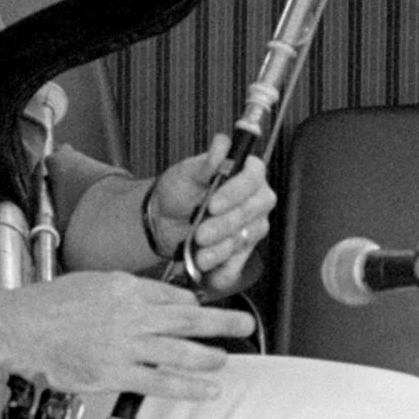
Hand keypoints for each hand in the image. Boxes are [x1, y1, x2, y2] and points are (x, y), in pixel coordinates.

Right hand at [0, 270, 253, 396]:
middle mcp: (131, 315)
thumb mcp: (93, 281)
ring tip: (227, 358)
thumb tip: (159, 297)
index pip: (172, 297)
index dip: (193, 307)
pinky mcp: (115, 374)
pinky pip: (161, 383)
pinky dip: (189, 387)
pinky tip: (209, 389)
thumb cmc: (49, 305)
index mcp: (126, 288)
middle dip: (222, 323)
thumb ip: (127, 289)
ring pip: (180, 352)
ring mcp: (125, 346)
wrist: (20, 328)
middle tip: (245, 324)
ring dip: (210, 356)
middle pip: (188, 321)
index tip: (205, 314)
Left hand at [147, 143, 275, 295]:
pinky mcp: (242, 250)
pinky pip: (239, 264)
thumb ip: (206, 162)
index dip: (235, 192)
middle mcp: (254, 199)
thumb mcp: (186, 172)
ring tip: (200, 255)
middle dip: (224, 226)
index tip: (213, 203)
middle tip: (200, 233)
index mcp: (246, 174)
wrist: (164, 219)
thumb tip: (222, 144)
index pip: (253, 178)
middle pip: (251, 212)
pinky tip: (211, 275)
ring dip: (221, 250)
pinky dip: (224, 272)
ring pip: (244, 239)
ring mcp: (251, 226)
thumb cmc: (178, 190)